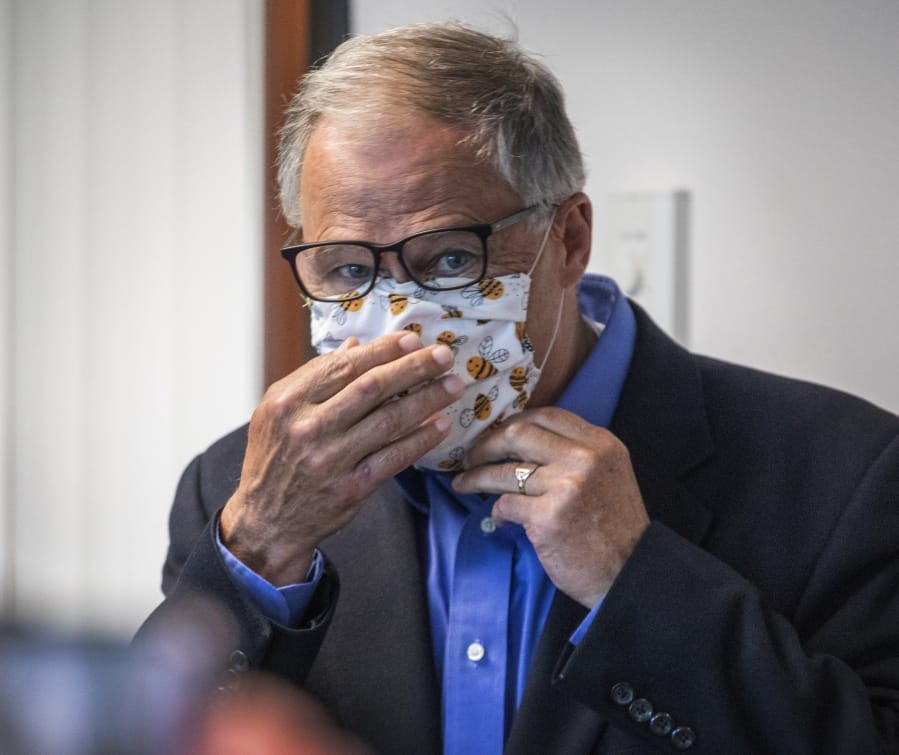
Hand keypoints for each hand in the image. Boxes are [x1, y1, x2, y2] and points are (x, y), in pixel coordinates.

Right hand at [220, 332, 463, 584]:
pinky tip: (440, 424)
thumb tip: (355, 346)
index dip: (382, 350)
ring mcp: (331, 459)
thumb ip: (315, 378)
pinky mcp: (351, 487)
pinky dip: (420, 439)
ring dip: (427, 400)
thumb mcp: (278, 412)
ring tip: (452, 385)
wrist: (267, 520)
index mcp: (289, 401)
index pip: (344, 366)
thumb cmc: (275, 459)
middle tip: (443, 355)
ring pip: (389, 420)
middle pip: (371, 387)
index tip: (412, 339)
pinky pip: (394, 457)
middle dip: (413, 367)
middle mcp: (309, 427)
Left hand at [452, 407, 649, 607]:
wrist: (629, 572)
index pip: (545, 416)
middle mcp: (584, 458)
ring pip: (504, 471)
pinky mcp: (547, 518)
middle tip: (470, 457)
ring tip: (463, 483)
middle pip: (518, 434)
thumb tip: (520, 442)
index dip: (512, 422)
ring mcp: (565, 487)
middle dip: (486, 445)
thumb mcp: (607, 474)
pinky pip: (505, 504)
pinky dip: (497, 511)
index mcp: (600, 443)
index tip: (495, 434)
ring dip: (477, 477)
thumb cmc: (614, 527)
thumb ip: (574, 453)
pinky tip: (499, 518)